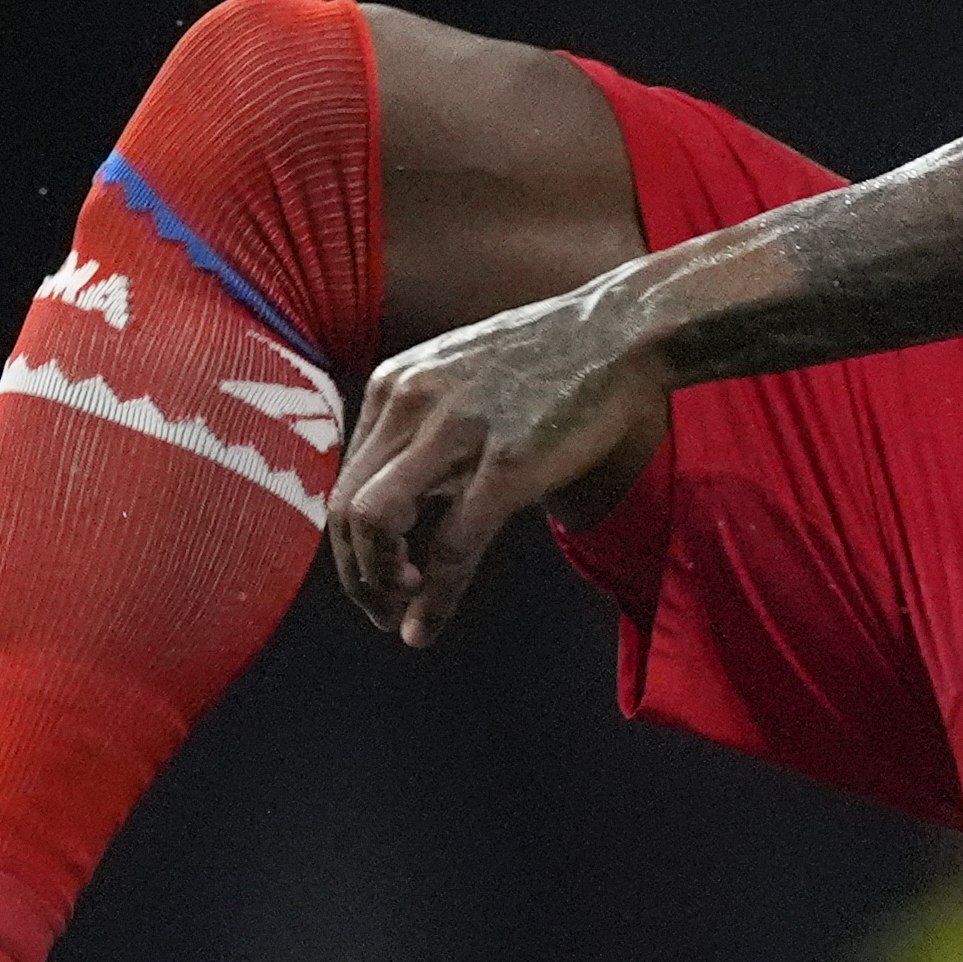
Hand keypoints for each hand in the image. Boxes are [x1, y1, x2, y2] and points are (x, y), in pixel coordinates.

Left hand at [327, 274, 674, 647]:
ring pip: (378, 523)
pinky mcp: (509, 463)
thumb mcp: (456, 379)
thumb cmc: (544, 365)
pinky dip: (432, 596)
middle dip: (356, 575)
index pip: (342, 484)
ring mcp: (458, 430)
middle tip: (381, 613)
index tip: (372, 584)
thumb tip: (393, 508)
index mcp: (393, 386)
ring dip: (379, 584)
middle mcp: (410, 402)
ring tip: (399, 616)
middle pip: (347, 510)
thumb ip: (417, 430)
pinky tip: (425, 627)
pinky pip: (451, 544)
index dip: (347, 549)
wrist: (619, 334)